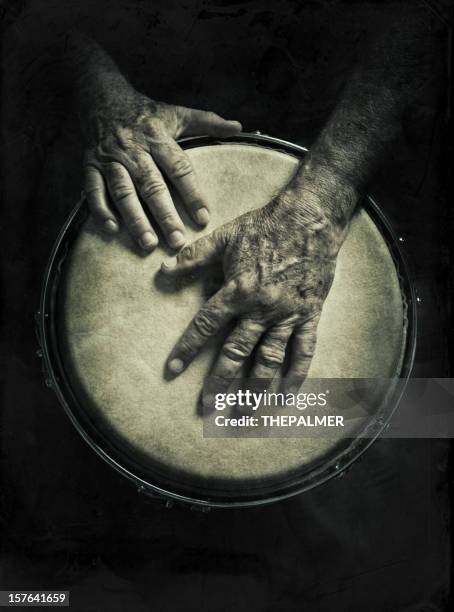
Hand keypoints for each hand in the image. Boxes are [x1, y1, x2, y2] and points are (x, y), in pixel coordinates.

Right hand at [83, 83, 241, 250]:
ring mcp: (110, 158)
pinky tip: (112, 229)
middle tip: (177, 242)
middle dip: (165, 215)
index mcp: (158, 137)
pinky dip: (100, 209)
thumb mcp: (177, 113)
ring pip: (123, 191)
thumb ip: (208, 122)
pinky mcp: (90, 165)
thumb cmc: (146, 114)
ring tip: (148, 243)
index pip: (179, 168)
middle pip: (151, 185)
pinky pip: (93, 189)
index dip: (192, 194)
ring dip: (135, 219)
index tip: (203, 218)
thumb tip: (239, 127)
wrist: (102, 97)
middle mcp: (134, 149)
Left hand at [161, 188, 348, 390]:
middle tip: (207, 407)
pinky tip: (287, 396)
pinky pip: (304, 350)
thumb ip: (194, 256)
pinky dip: (296, 375)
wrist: (310, 218)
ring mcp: (287, 315)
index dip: (186, 350)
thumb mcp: (225, 236)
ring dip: (255, 389)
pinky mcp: (309, 315)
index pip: (205, 326)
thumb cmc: (264, 226)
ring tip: (245, 413)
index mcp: (236, 291)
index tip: (172, 371)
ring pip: (269, 359)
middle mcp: (260, 309)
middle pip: (236, 353)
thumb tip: (163, 269)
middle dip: (219, 382)